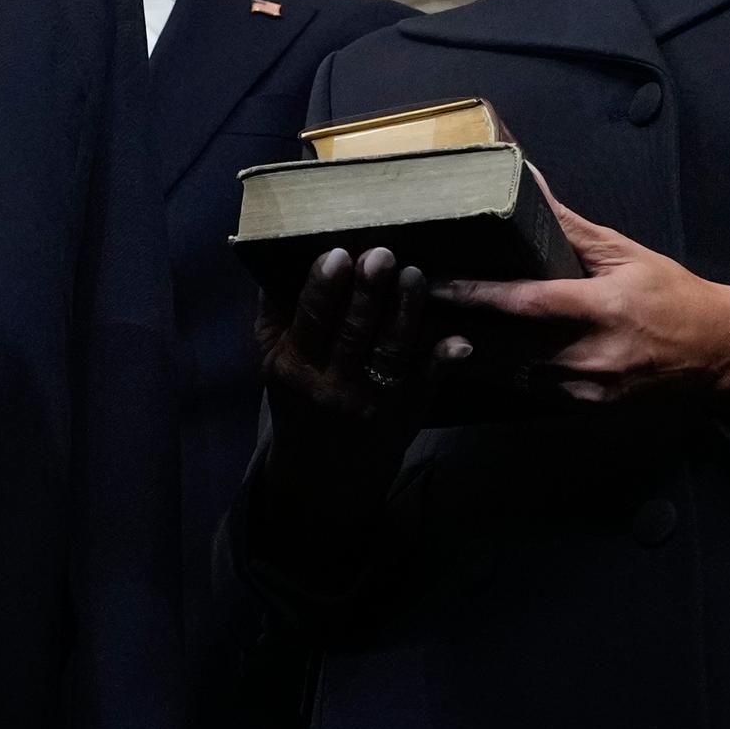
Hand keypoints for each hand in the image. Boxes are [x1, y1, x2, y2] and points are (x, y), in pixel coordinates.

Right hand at [257, 246, 467, 428]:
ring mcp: (374, 401)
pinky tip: (458, 339)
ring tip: (414, 274)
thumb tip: (275, 258)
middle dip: (369, 292)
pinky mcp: (407, 412)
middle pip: (354, 332)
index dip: (323, 287)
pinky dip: (442, 359)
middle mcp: (333, 386)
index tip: (339, 253)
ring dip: (405, 311)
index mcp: (294, 367)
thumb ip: (274, 314)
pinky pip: (427, 381)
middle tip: (382, 254)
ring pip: (392, 350)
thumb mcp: (271, 361)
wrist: (324, 475)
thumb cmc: (298, 401)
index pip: (309, 321)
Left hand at [442, 187, 729, 411]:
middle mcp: (592, 355)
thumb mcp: (626, 253)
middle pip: (508, 346)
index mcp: (602, 309)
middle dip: (463, 328)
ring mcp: (589, 389)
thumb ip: (571, 226)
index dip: (476, 294)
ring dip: (479, 353)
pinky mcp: (588, 408)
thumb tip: (529, 180)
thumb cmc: (671, 294)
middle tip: (419, 308)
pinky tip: (484, 352)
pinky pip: (534, 389)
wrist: (718, 354)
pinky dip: (509, 370)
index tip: (435, 283)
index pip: (525, 302)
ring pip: (515, 373)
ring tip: (439, 328)